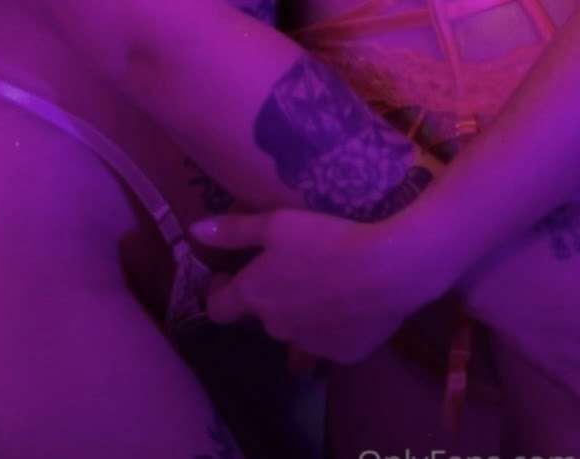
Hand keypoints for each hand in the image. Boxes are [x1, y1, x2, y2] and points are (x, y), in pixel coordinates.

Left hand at [192, 207, 411, 362]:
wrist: (385, 270)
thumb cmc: (325, 239)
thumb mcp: (276, 224)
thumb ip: (233, 230)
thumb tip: (194, 231)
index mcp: (254, 295)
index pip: (218, 308)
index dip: (219, 291)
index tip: (229, 272)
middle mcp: (275, 326)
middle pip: (261, 315)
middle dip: (268, 295)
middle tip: (290, 267)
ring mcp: (308, 345)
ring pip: (294, 330)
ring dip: (299, 312)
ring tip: (322, 285)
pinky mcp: (341, 355)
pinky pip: (327, 341)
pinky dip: (330, 325)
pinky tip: (349, 302)